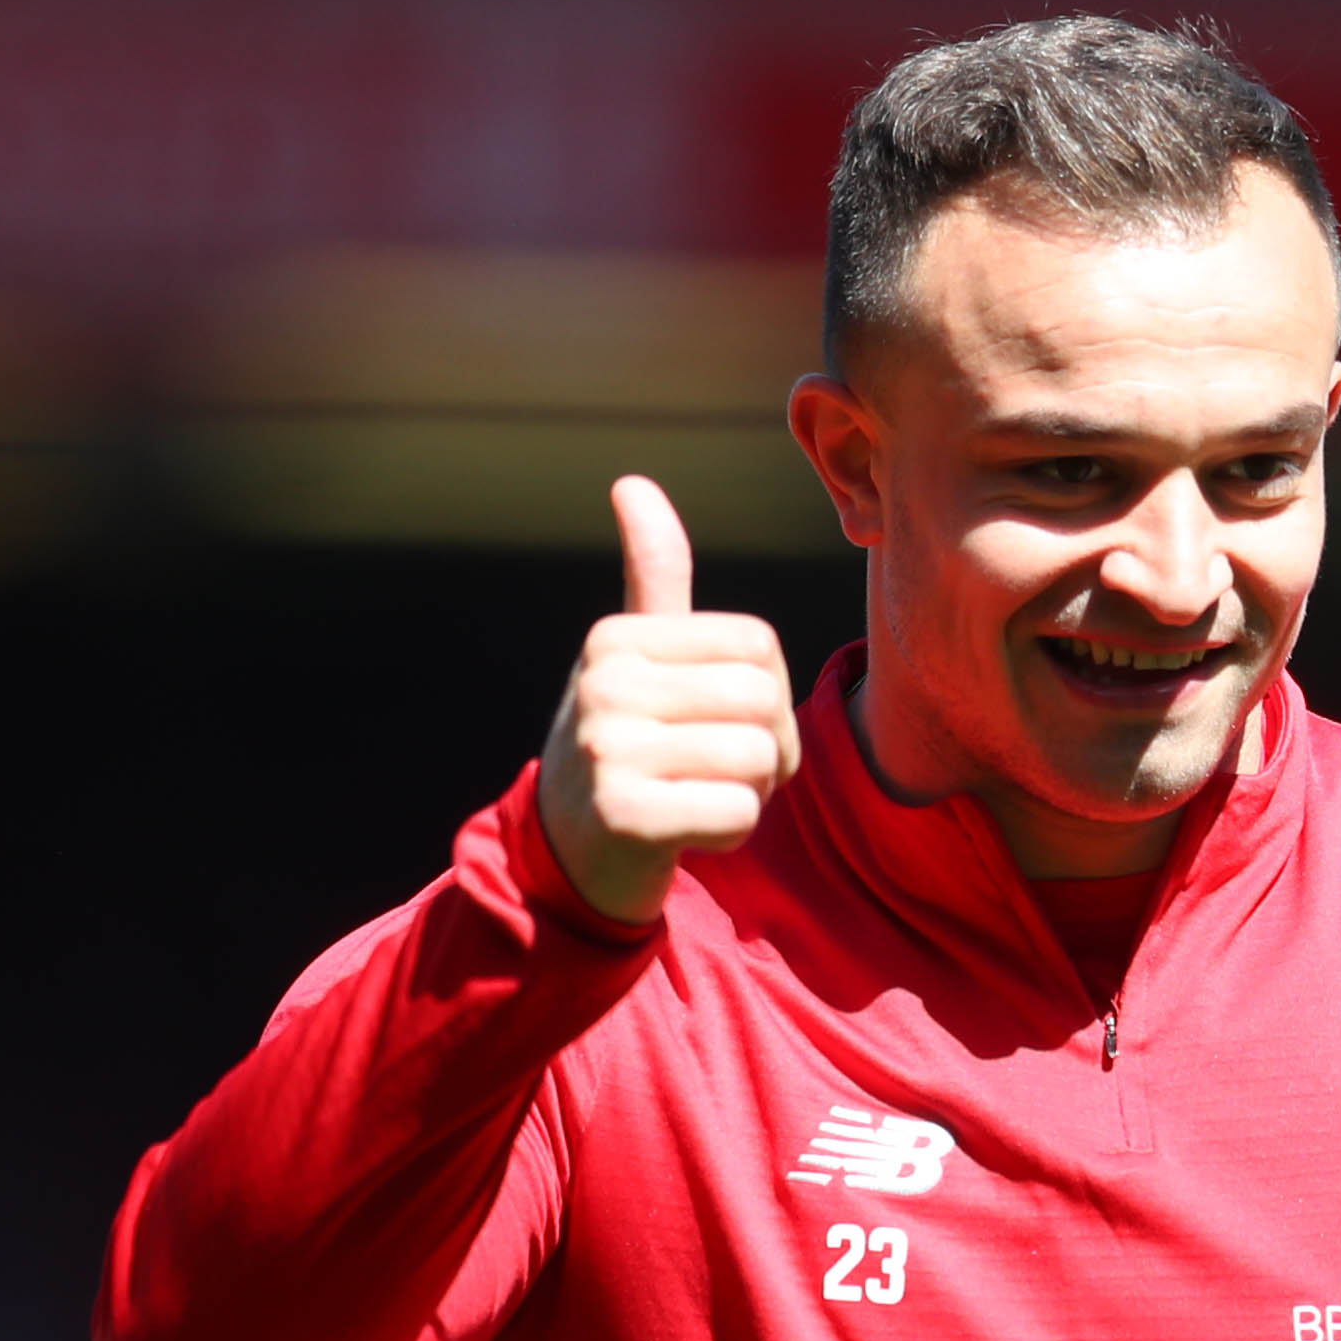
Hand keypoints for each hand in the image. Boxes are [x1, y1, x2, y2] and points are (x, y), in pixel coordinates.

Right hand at [537, 477, 801, 923]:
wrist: (571, 858)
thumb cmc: (626, 747)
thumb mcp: (634, 660)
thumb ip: (653, 578)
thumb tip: (632, 483)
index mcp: (617, 638)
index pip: (759, 645)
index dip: (767, 696)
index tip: (722, 726)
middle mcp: (604, 684)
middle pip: (763, 700)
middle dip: (768, 749)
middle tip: (723, 774)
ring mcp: (608, 749)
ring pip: (756, 758)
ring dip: (751, 794)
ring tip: (698, 799)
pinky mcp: (622, 816)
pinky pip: (738, 813)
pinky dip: (731, 833)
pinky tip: (684, 834)